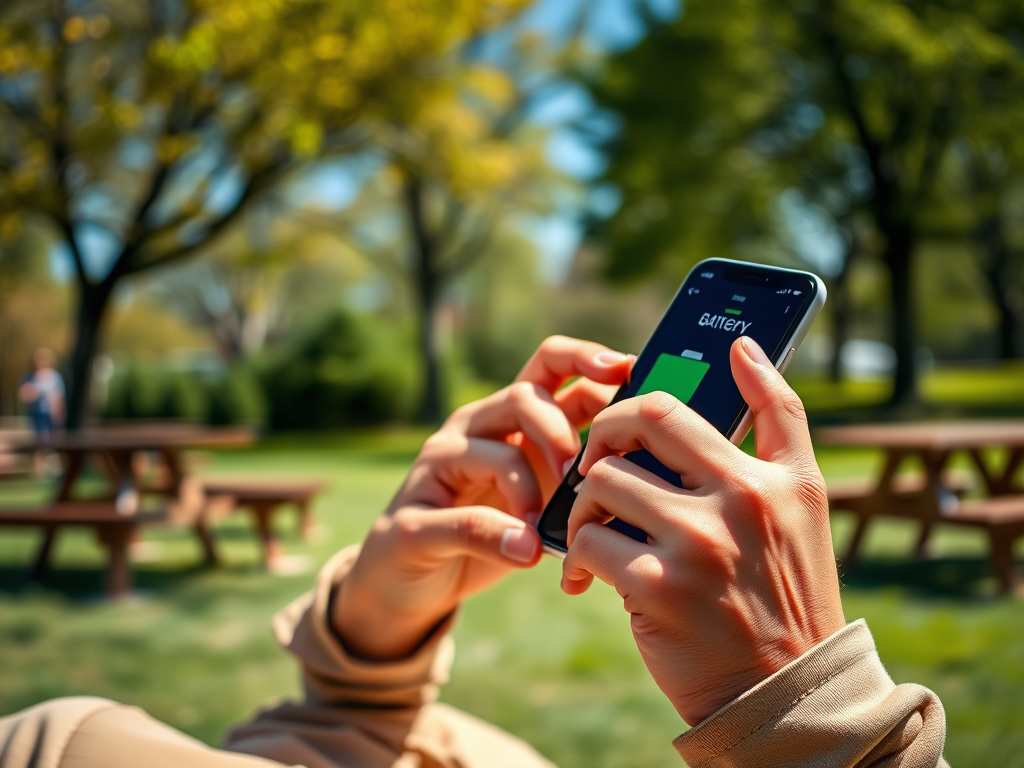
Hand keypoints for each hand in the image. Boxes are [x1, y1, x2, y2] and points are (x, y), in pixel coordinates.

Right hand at [334, 336, 633, 660]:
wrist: (409, 582)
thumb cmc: (490, 531)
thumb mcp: (540, 495)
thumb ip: (574, 471)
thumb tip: (644, 456)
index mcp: (510, 417)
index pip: (549, 364)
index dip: (589, 360)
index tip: (627, 372)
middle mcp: (473, 429)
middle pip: (524, 395)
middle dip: (564, 431)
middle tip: (586, 473)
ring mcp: (439, 469)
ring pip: (496, 451)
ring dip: (534, 487)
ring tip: (549, 527)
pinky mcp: (414, 518)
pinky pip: (463, 520)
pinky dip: (500, 536)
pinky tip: (525, 553)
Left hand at [562, 336, 844, 724]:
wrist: (782, 693)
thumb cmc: (784, 591)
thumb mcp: (803, 504)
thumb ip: (780, 421)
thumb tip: (743, 349)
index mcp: (774, 478)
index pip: (699, 401)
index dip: (640, 394)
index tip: (616, 405)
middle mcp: (740, 501)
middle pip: (641, 421)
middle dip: (602, 435)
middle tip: (594, 463)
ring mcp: (697, 543)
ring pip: (603, 481)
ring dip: (583, 505)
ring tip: (592, 531)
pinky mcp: (656, 587)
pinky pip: (589, 540)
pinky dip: (577, 555)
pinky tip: (586, 575)